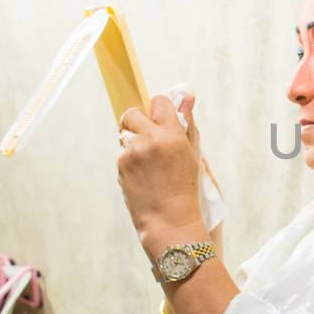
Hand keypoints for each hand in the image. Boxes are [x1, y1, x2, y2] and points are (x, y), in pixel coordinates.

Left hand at [117, 95, 205, 253]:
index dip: (160, 110)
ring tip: (149, 165)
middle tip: (148, 138)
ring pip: (126, 135)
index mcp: (172, 134)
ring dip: (134, 144)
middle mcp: (150, 139)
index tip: (161, 119)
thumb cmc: (185, 188)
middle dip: (137, 122)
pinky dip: (130, 161)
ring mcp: (132, 152)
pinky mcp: (121, 165)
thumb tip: (187, 94)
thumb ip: (187, 124)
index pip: (159, 102)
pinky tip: (143, 176)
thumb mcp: (192, 154)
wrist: (169, 219)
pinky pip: (123, 153)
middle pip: (132, 113)